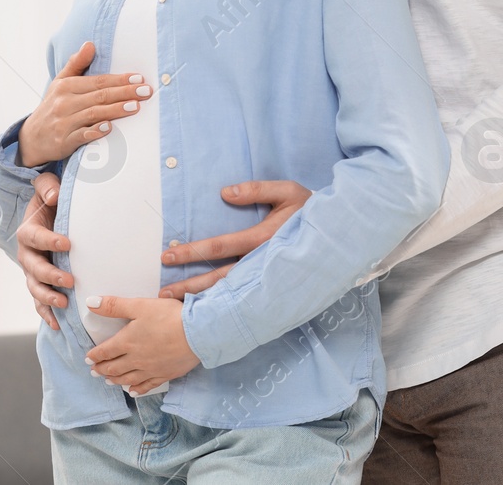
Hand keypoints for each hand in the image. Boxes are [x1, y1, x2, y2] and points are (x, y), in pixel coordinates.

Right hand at [16, 41, 151, 168]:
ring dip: (115, 110)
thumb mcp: (60, 83)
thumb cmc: (53, 107)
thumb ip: (77, 64)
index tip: (139, 78)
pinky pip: (81, 136)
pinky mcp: (63, 141)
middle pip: (99, 96)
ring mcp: (64, 123)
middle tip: (146, 91)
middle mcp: (64, 103)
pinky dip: (95, 131)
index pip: (98, 81)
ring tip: (135, 106)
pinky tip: (109, 127)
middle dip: (125, 92)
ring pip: (93, 114)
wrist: (31, 138)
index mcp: (66, 86)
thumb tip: (90, 44)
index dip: (120, 79)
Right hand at [16, 171, 72, 329]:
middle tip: (69, 280)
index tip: (68, 243)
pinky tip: (57, 324)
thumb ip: (47, 187)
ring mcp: (32, 271)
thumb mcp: (47, 188)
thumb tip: (52, 195)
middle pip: (33, 267)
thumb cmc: (51, 200)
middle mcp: (27, 254)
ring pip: (34, 287)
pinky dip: (46, 314)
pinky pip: (39, 302)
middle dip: (49, 275)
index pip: (35, 237)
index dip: (49, 241)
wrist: (49, 214)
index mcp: (28, 231)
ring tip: (64, 303)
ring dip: (48, 297)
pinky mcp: (40, 283)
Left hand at [85, 296, 199, 394]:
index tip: (88, 358)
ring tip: (108, 381)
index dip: (95, 355)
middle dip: (102, 369)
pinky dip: (138, 389)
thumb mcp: (140, 305)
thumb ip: (114, 305)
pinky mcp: (165, 374)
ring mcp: (150, 369)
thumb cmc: (168, 317)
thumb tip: (90, 303)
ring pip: (128, 378)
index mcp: (127, 342)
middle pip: (114, 367)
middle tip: (94, 371)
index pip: (105, 351)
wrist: (197, 333)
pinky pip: (147, 385)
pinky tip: (133, 391)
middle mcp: (136, 359)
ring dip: (115, 380)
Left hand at [157, 180, 312, 298]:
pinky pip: (242, 300)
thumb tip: (226, 193)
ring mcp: (267, 279)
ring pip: (229, 293)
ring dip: (201, 300)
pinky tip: (205, 313)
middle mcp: (262, 264)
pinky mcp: (271, 287)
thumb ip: (257, 190)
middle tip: (162, 295)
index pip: (220, 246)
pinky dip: (222, 306)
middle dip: (189, 286)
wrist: (340, 237)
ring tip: (176, 307)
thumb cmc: (312, 211)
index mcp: (263, 239)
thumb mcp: (289, 192)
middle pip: (219, 278)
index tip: (169, 255)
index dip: (193, 251)